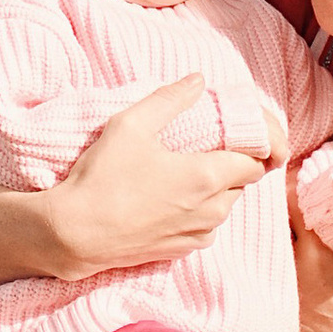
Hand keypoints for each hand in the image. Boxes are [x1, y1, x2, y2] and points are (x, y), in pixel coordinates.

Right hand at [52, 77, 270, 272]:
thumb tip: (198, 80)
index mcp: (207, 177)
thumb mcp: (131, 124)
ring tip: (182, 172)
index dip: (253, 146)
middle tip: (203, 148)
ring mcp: (197, 234)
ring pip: (224, 206)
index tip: (237, 135)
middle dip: (231, 164)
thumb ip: (169, 99)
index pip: (257, 161)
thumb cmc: (102, 178)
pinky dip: (196, 211)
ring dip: (213, 189)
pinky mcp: (181, 251)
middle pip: (242, 183)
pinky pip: (204, 227)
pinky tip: (168, 198)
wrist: (75, 235)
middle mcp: (212, 211)